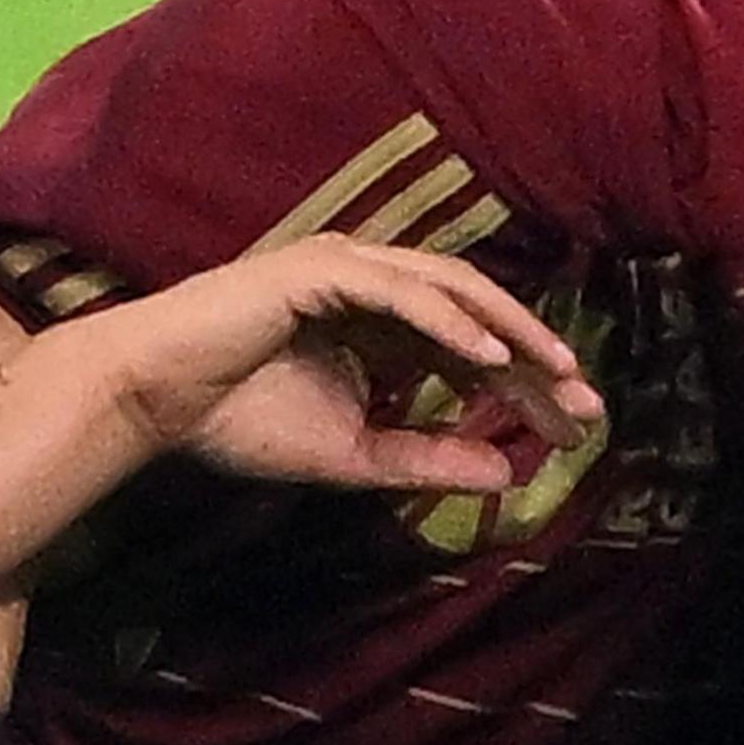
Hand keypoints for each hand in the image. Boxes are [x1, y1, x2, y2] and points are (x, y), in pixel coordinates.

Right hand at [108, 237, 606, 492]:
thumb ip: (426, 459)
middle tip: (587, 404)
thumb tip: (508, 475)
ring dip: (508, 329)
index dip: (526, 387)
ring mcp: (349, 269)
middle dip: (535, 357)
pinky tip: (489, 358)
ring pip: (450, 291)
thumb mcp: (354, 453)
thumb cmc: (239, 421)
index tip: (574, 430)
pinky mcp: (322, 269)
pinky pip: (400, 292)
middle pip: (476, 316)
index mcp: (382, 324)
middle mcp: (374, 286)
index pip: (472, 349)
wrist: (156, 402)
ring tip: (556, 373)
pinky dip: (448, 321)